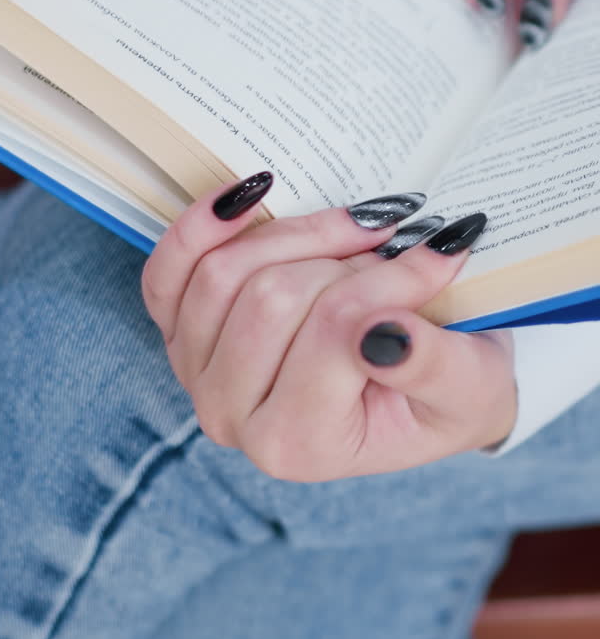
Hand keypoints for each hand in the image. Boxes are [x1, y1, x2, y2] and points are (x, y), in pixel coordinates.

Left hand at [141, 175, 515, 481]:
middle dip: (348, 259)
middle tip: (397, 249)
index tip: (442, 259)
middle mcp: (231, 418)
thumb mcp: (467, 390)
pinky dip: (204, 224)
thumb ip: (433, 367)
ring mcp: (196, 371)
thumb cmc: (442, 390)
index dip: (393, 281)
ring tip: (357, 233)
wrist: (411, 386)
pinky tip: (253, 193)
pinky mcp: (179, 328)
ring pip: (226, 270)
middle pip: (272, 297)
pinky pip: (169, 269)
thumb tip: (386, 335)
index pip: (334, 333)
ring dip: (300, 234)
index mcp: (298, 445)